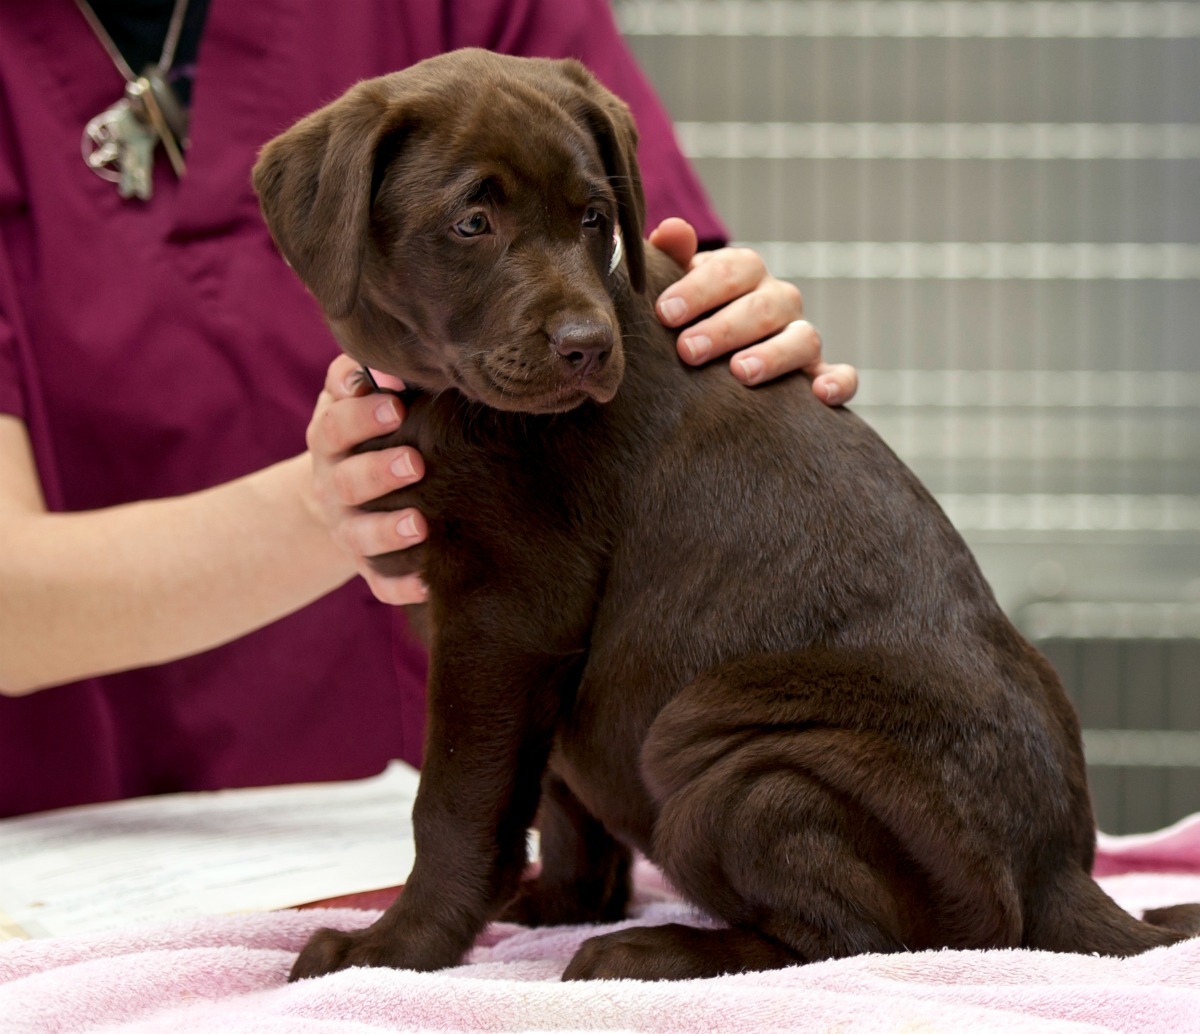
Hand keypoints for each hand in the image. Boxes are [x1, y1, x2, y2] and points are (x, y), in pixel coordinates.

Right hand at [305, 354, 427, 604]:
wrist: (341, 493)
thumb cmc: (364, 430)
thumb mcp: (350, 396)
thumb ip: (359, 374)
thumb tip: (387, 363)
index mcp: (330, 440)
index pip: (337, 425)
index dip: (362, 416)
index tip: (396, 404)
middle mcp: (335, 487)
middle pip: (350, 481)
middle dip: (380, 472)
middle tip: (415, 463)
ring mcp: (349, 529)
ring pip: (361, 535)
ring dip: (388, 531)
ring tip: (421, 524)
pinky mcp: (368, 566)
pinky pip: (380, 583)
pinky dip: (400, 587)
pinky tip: (427, 583)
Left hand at [648, 218, 857, 404]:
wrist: (711, 350)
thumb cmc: (689, 313)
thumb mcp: (676, 282)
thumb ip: (673, 258)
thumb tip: (672, 230)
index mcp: (745, 272)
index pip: (732, 269)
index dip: (699, 289)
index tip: (665, 313)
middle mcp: (779, 300)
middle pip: (764, 306)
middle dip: (725, 328)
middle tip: (687, 350)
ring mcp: (801, 336)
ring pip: (803, 338)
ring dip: (773, 355)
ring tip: (740, 373)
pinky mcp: (818, 373)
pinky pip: (841, 376)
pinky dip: (838, 383)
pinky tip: (819, 395)